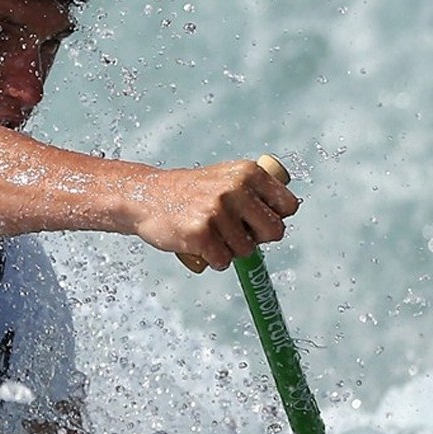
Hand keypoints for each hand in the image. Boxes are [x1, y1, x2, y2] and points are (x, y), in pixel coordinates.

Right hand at [128, 159, 297, 269]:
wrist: (144, 196)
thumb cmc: (188, 192)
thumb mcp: (225, 178)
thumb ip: (253, 191)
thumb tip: (283, 218)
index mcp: (247, 172)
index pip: (288, 206)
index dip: (274, 218)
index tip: (256, 221)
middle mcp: (235, 189)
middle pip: (274, 231)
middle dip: (257, 239)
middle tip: (235, 233)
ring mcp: (217, 211)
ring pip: (246, 250)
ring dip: (230, 251)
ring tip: (210, 236)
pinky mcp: (200, 233)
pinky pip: (223, 261)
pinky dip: (213, 261)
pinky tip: (200, 246)